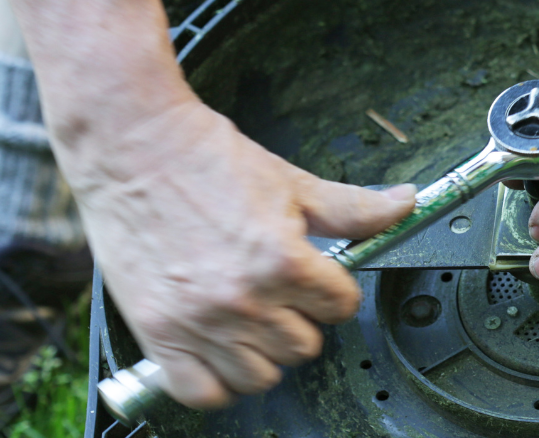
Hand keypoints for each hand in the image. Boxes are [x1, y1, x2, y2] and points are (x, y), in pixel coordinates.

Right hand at [76, 101, 415, 407]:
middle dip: (301, 319)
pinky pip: (201, 392)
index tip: (318, 279)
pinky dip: (216, 381)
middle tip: (280, 292)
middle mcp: (241, 299)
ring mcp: (197, 321)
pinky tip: (221, 350)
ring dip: (263, 352)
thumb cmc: (207, 161)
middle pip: (304, 346)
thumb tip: (405, 205)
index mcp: (281, 261)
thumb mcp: (292, 183)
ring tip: (253, 319)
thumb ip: (354, 208)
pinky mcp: (156, 333)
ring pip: (261, 376)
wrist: (133, 147)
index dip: (334, 290)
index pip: (342, 307)